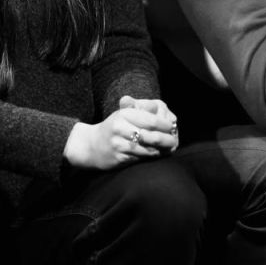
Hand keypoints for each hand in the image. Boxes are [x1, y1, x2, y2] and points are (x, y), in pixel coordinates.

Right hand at [63, 98, 178, 169]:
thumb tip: (157, 106)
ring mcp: (119, 144)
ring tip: (169, 148)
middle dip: (166, 138)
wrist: (91, 146)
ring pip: (147, 148)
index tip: (172, 127)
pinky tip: (157, 154)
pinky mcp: (119, 158)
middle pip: (151, 134)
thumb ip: (140, 109)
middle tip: (174, 140)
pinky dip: (151, 156)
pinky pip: (140, 158)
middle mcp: (120, 128)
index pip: (151, 120)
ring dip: (161, 149)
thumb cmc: (113, 128)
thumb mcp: (123, 113)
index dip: (165, 125)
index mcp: (124, 114)